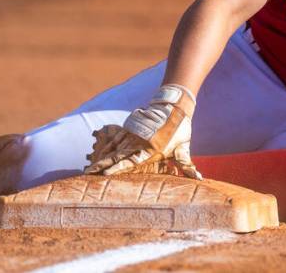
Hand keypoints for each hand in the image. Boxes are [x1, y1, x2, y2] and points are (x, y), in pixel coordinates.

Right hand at [84, 84, 201, 179]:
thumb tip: (199, 179)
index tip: (104, 174)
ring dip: (101, 158)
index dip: (116, 168)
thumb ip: (187, 166)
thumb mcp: (183, 149)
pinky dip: (107, 146)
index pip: (129, 161)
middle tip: (87, 174)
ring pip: (113, 147)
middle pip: (115, 156)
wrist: (173, 106)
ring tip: (89, 168)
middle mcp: (137, 142)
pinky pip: (115, 138)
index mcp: (149, 150)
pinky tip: (99, 154)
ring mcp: (132, 134)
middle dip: (101, 166)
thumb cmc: (180, 130)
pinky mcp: (129, 127)